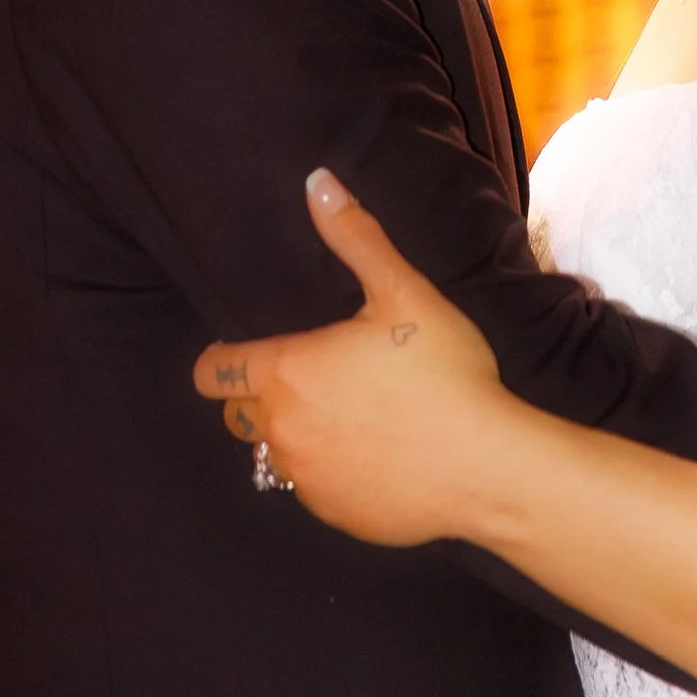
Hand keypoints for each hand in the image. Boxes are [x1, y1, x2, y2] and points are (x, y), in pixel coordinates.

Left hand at [192, 170, 513, 542]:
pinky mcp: (333, 515)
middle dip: (258, 395)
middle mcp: (282, 432)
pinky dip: (326, 471)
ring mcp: (306, 481)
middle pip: (237, 415)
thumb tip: (316, 181)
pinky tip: (371, 453)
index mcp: (288, 374)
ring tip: (343, 414)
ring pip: (272, 454)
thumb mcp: (403, 292)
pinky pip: (310, 489)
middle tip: (309, 376)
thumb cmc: (444, 373)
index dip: (221, 359)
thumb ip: (354, 236)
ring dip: (291, 434)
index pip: (211, 373)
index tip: (248, 349)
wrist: (486, 467)